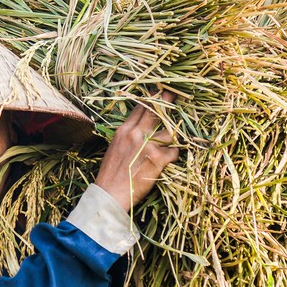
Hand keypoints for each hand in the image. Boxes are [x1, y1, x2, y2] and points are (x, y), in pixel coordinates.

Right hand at [95, 91, 179, 211]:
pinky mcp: (159, 159)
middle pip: (157, 110)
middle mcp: (137, 134)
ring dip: (174, 135)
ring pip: (170, 131)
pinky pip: (175, 152)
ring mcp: (149, 146)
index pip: (141, 107)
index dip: (152, 98)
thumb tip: (138, 129)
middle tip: (175, 94)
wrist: (109, 194)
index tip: (160, 91)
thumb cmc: (111, 174)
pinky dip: (174, 155)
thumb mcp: (115, 148)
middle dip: (167, 100)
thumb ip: (127, 136)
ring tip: (176, 138)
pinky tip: (170, 160)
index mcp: (124, 131)